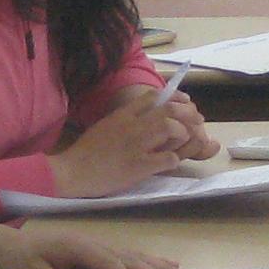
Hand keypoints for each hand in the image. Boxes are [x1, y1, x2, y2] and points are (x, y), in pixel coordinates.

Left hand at [0, 226, 191, 268]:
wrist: (10, 247)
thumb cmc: (20, 264)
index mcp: (79, 248)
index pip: (111, 266)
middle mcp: (94, 244)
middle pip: (131, 258)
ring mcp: (98, 245)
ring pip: (136, 255)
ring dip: (161, 266)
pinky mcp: (98, 251)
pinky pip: (130, 255)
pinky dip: (150, 260)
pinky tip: (164, 264)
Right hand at [53, 85, 197, 197]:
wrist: (72, 171)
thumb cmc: (86, 152)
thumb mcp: (106, 125)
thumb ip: (126, 118)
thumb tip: (147, 114)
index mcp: (123, 114)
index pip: (154, 96)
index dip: (175, 96)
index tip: (186, 100)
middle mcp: (132, 125)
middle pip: (169, 110)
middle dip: (187, 114)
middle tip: (197, 121)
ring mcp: (136, 145)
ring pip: (171, 129)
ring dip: (182, 135)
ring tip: (182, 143)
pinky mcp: (139, 166)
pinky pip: (168, 158)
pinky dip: (174, 159)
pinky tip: (170, 162)